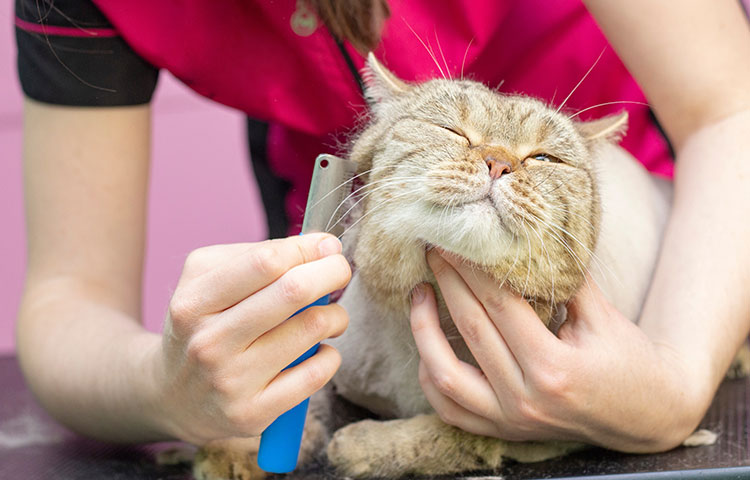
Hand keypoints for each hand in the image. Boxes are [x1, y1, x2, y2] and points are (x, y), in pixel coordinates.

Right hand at [151, 233, 350, 444]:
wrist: (170, 396)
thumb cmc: (202, 325)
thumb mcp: (204, 280)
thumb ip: (255, 257)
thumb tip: (318, 246)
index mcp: (194, 302)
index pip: (265, 262)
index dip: (306, 248)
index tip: (327, 245)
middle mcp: (209, 342)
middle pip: (293, 291)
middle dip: (332, 272)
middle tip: (341, 269)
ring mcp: (231, 381)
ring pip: (311, 329)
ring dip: (335, 315)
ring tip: (330, 315)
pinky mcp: (252, 414)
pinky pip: (315, 374)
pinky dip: (330, 355)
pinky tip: (320, 350)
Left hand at [410, 248, 708, 451]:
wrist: (648, 416)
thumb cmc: (629, 360)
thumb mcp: (603, 314)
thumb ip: (564, 278)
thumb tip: (525, 235)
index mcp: (553, 367)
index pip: (499, 304)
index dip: (472, 267)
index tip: (455, 238)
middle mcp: (525, 399)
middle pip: (470, 329)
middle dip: (447, 282)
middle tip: (434, 250)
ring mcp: (510, 420)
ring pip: (444, 375)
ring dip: (423, 330)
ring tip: (419, 294)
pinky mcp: (502, 431)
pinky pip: (449, 408)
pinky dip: (431, 375)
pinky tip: (428, 343)